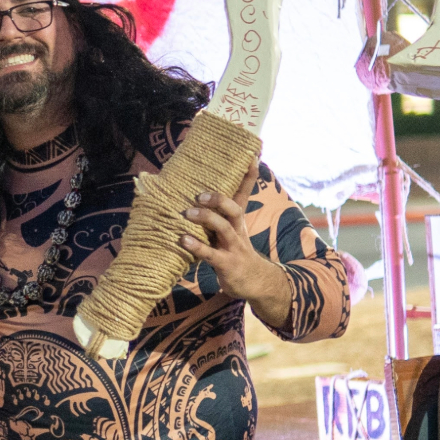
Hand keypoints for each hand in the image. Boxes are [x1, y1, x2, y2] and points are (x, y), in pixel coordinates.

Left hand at [180, 162, 291, 324]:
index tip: (251, 155)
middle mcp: (238, 231)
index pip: (244, 194)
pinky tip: (182, 240)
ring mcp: (234, 247)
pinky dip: (196, 246)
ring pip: (224, 228)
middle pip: (234, 208)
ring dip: (206, 218)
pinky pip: (211, 254)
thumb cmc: (235, 253)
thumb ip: (215, 217)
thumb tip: (192, 198)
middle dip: (219, 198)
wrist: (256, 284)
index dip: (247, 176)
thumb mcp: (230, 232)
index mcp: (238, 221)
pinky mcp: (227, 264)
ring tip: (187, 213)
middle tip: (199, 194)